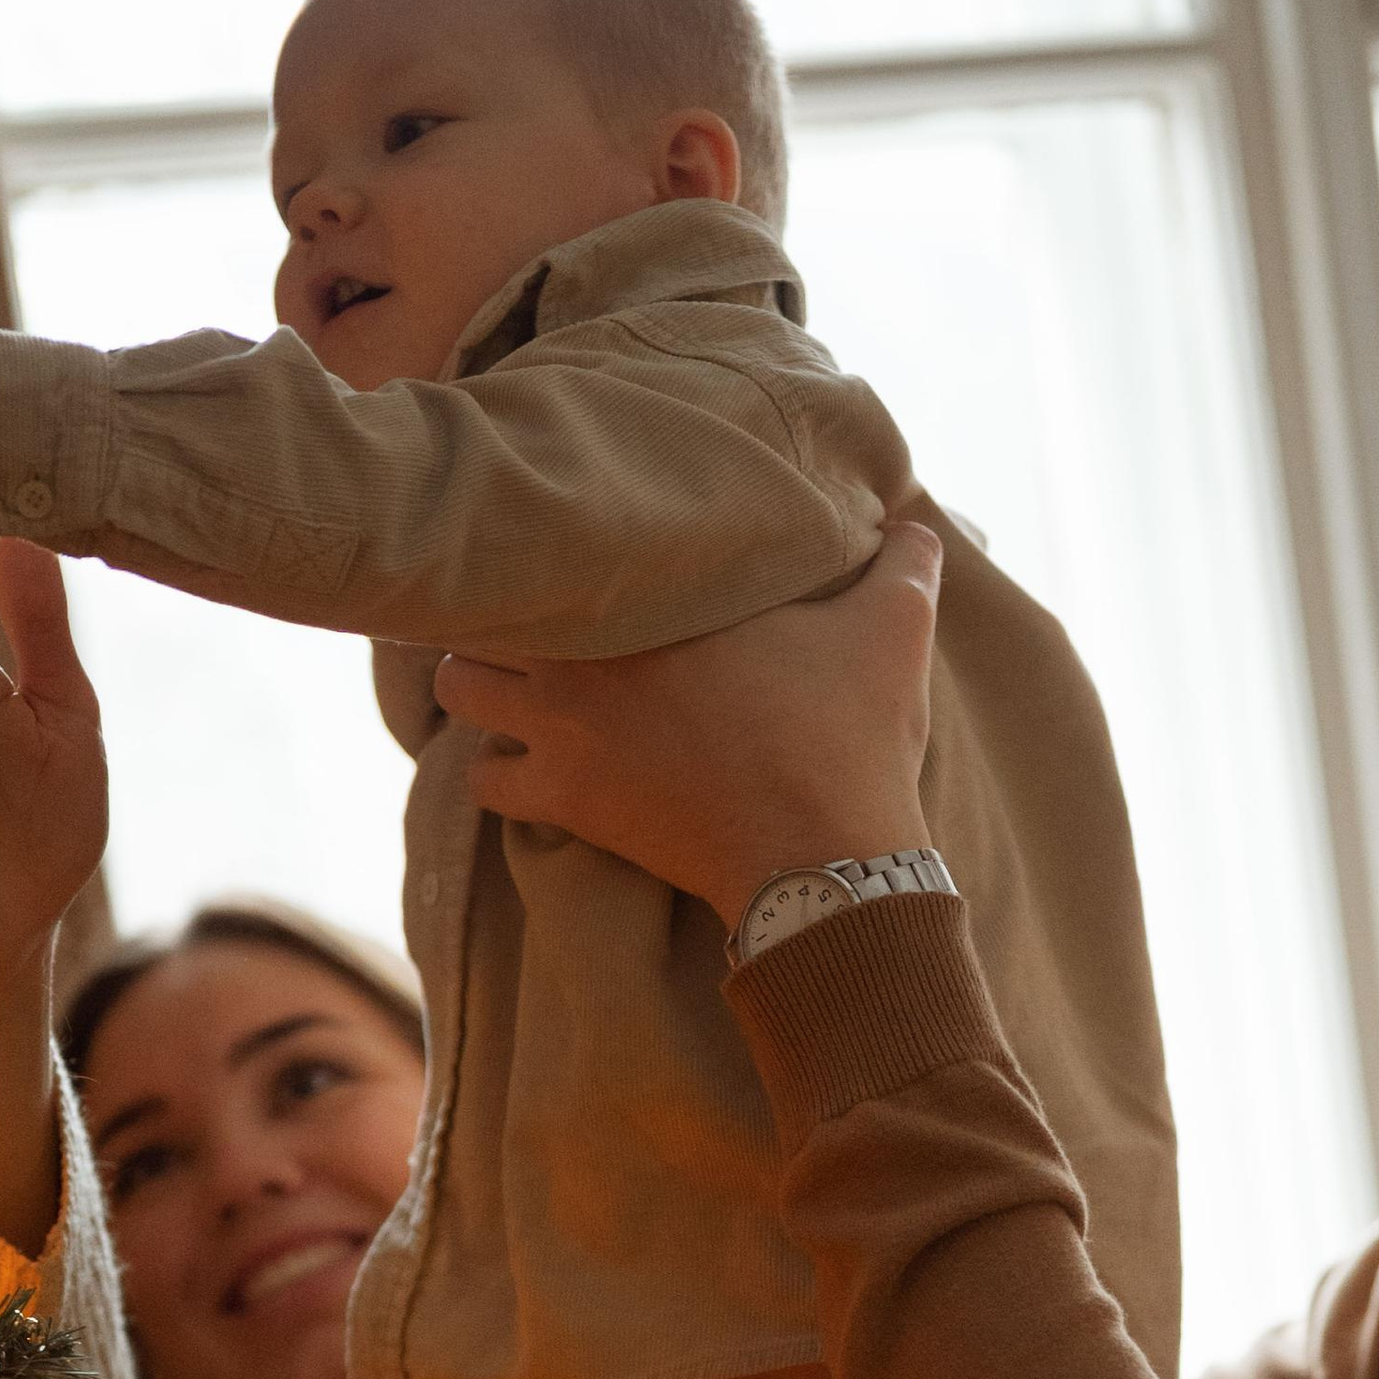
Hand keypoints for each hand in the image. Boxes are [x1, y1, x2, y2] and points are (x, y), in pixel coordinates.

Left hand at [430, 518, 943, 929]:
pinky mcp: (567, 800)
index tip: (568, 542)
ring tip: (512, 686)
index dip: (556, 538)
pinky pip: (481, 783)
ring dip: (480, 685)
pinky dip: (493, 775)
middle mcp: (588, 651)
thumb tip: (916, 523)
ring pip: (462, 688)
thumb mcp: (892, 631)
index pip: (560, 536)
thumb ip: (903, 564)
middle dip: (498, 606)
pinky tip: (526, 768)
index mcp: (654, 593)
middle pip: (484, 603)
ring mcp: (566, 728)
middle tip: (526, 615)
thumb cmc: (851, 738)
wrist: (822, 855)